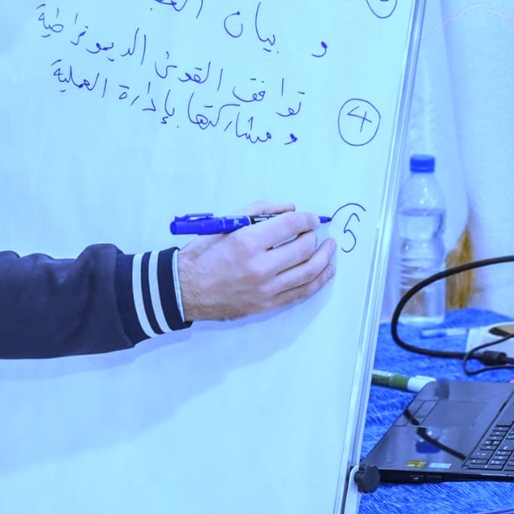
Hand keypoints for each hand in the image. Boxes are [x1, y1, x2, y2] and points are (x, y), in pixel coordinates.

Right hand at [175, 201, 335, 321]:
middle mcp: (260, 266)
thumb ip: (258, 211)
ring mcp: (265, 289)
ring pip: (309, 272)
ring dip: (325, 258)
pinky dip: (318, 281)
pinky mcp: (267, 304)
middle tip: (315, 231)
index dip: (306, 218)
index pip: (291, 225)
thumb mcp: (225, 223)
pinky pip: (301, 292)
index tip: (310, 217)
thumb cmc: (202, 255)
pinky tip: (326, 271)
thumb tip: (288, 208)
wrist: (184, 290)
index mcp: (247, 242)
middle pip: (304, 247)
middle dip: (315, 236)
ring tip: (329, 248)